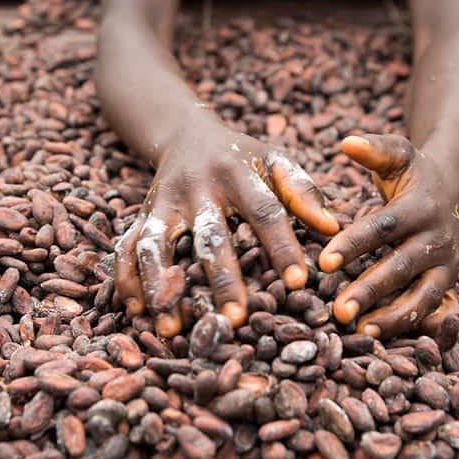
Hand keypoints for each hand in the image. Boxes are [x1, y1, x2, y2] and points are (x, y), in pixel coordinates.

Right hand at [115, 118, 339, 336]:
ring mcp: (164, 201)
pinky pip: (127, 246)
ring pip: (156, 243)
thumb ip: (302, 191)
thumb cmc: (241, 157)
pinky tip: (135, 309)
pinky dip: (126, 278)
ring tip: (170, 325)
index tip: (298, 282)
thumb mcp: (273, 160)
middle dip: (221, 278)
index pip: (264, 210)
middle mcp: (197, 187)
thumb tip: (332, 228)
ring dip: (161, 284)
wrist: (185, 133)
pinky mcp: (143, 213)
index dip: (281, 245)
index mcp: (238, 174)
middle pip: (209, 235)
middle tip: (234, 319)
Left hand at [319, 134, 458, 345]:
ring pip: (422, 295)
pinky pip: (429, 308)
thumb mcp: (397, 154)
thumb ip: (373, 149)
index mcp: (420, 207)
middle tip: (338, 309)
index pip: (383, 228)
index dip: (354, 245)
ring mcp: (447, 263)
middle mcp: (437, 238)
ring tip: (361, 331)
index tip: (324, 263)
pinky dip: (406, 324)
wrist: (451, 189)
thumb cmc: (411, 173)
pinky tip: (375, 334)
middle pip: (402, 267)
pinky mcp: (448, 282)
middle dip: (370, 289)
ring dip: (393, 316)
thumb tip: (347, 142)